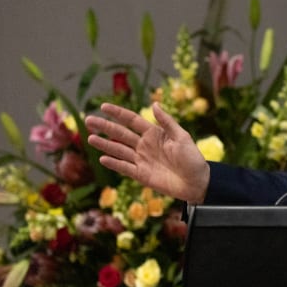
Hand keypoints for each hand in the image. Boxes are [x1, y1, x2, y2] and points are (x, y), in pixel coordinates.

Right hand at [85, 102, 210, 203]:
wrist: (197, 182)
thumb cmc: (193, 158)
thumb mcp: (182, 137)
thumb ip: (167, 122)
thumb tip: (154, 104)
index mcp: (154, 134)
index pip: (132, 120)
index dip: (118, 113)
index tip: (104, 106)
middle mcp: (145, 145)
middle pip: (121, 134)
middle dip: (105, 127)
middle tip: (89, 120)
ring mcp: (142, 160)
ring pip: (119, 150)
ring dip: (105, 144)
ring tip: (90, 138)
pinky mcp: (141, 175)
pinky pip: (125, 168)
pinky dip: (114, 163)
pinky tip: (103, 158)